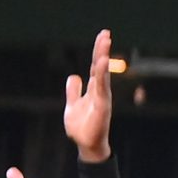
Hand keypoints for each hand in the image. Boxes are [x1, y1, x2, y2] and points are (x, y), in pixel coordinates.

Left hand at [62, 29, 113, 162]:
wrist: (86, 144)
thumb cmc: (81, 127)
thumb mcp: (72, 104)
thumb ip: (74, 90)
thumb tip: (74, 76)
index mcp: (93, 89)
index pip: (96, 66)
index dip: (99, 51)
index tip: (103, 36)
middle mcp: (100, 91)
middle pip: (101, 66)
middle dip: (102, 49)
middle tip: (105, 33)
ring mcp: (102, 97)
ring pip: (103, 73)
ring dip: (103, 56)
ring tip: (105, 41)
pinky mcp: (103, 105)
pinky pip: (102, 86)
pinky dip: (102, 74)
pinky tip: (102, 62)